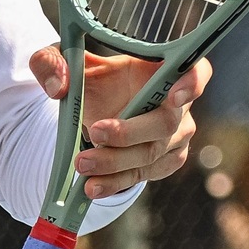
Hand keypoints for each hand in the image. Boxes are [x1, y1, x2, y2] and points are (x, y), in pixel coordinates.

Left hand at [29, 46, 210, 197]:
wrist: (90, 109)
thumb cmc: (87, 78)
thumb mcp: (61, 61)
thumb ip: (52, 63)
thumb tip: (57, 87)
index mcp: (160, 70)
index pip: (196, 71)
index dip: (193, 82)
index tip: (175, 95)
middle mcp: (177, 103)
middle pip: (166, 122)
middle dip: (131, 131)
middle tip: (96, 132)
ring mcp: (175, 135)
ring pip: (153, 153)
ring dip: (116, 162)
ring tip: (82, 164)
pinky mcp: (164, 160)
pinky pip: (145, 174)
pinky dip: (117, 182)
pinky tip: (93, 186)